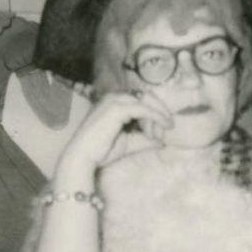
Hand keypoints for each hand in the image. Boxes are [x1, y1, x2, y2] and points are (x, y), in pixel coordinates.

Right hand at [54, 90, 172, 184]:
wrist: (83, 156)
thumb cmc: (101, 150)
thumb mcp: (129, 143)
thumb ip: (144, 140)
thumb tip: (162, 142)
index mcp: (115, 101)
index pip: (142, 99)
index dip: (155, 110)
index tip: (164, 127)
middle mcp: (115, 96)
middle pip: (147, 96)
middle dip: (160, 109)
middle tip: (169, 125)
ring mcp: (115, 100)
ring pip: (147, 100)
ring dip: (158, 113)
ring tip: (164, 129)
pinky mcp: (118, 107)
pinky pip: (144, 109)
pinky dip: (156, 116)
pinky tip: (164, 125)